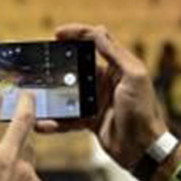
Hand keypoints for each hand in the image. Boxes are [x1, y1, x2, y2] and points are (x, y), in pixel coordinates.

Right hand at [36, 24, 169, 168]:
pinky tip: (43, 122)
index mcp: (118, 66)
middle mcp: (106, 81)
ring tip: (36, 92)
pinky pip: (68, 117)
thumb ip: (115, 54)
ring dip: (53, 93)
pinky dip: (56, 120)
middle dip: (58, 63)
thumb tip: (97, 31)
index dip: (76, 34)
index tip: (57, 34)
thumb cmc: (144, 111)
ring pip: (68, 92)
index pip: (95, 41)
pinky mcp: (90, 120)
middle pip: (77, 65)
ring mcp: (96, 100)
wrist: (143, 149)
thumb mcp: (133, 77)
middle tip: (40, 62)